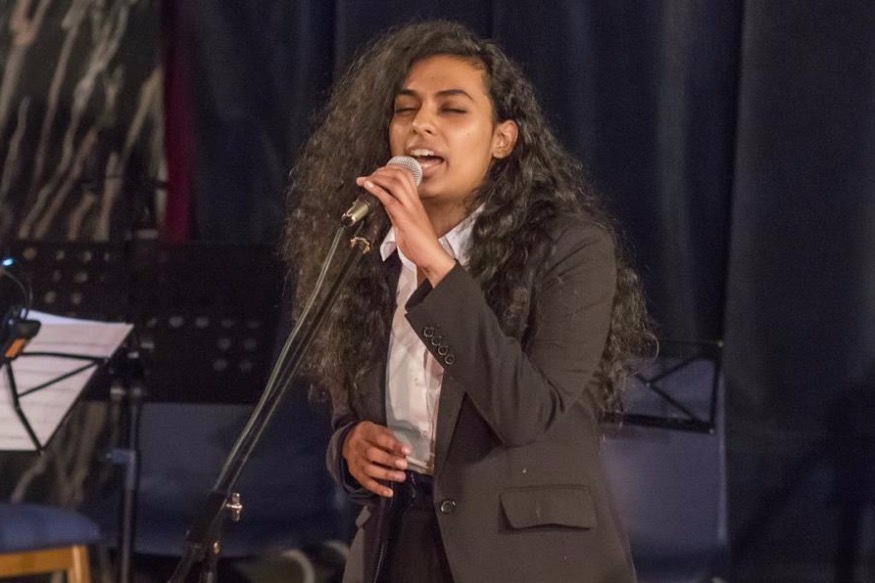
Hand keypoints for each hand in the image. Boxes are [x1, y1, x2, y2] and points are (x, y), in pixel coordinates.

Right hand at [342, 421, 409, 497]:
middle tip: (404, 465)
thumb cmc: (370, 436)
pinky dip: (378, 488)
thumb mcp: (380, 431)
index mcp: (364, 431)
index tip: (407, 450)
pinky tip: (389, 492)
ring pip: (368, 469)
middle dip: (389, 460)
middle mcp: (356, 445)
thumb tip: (403, 454)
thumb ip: (391, 440)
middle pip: (371, 453)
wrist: (347, 440)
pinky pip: (365, 482)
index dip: (393, 444)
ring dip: (386, 474)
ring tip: (401, 476)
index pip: (379, 437)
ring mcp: (353, 460)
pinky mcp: (354, 473)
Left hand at [356, 165, 454, 285]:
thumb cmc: (420, 244)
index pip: (406, 176)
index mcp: (415, 202)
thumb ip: (396, 212)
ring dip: (377, 178)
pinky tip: (368, 187)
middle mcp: (413, 202)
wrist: (431, 256)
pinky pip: (390, 199)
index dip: (391, 169)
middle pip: (400, 174)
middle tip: (369, 175)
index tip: (377, 172)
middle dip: (382, 171)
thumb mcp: (406, 223)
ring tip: (366, 180)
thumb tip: (384, 203)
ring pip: (395, 182)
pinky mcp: (405, 218)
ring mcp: (410, 208)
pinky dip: (377, 190)